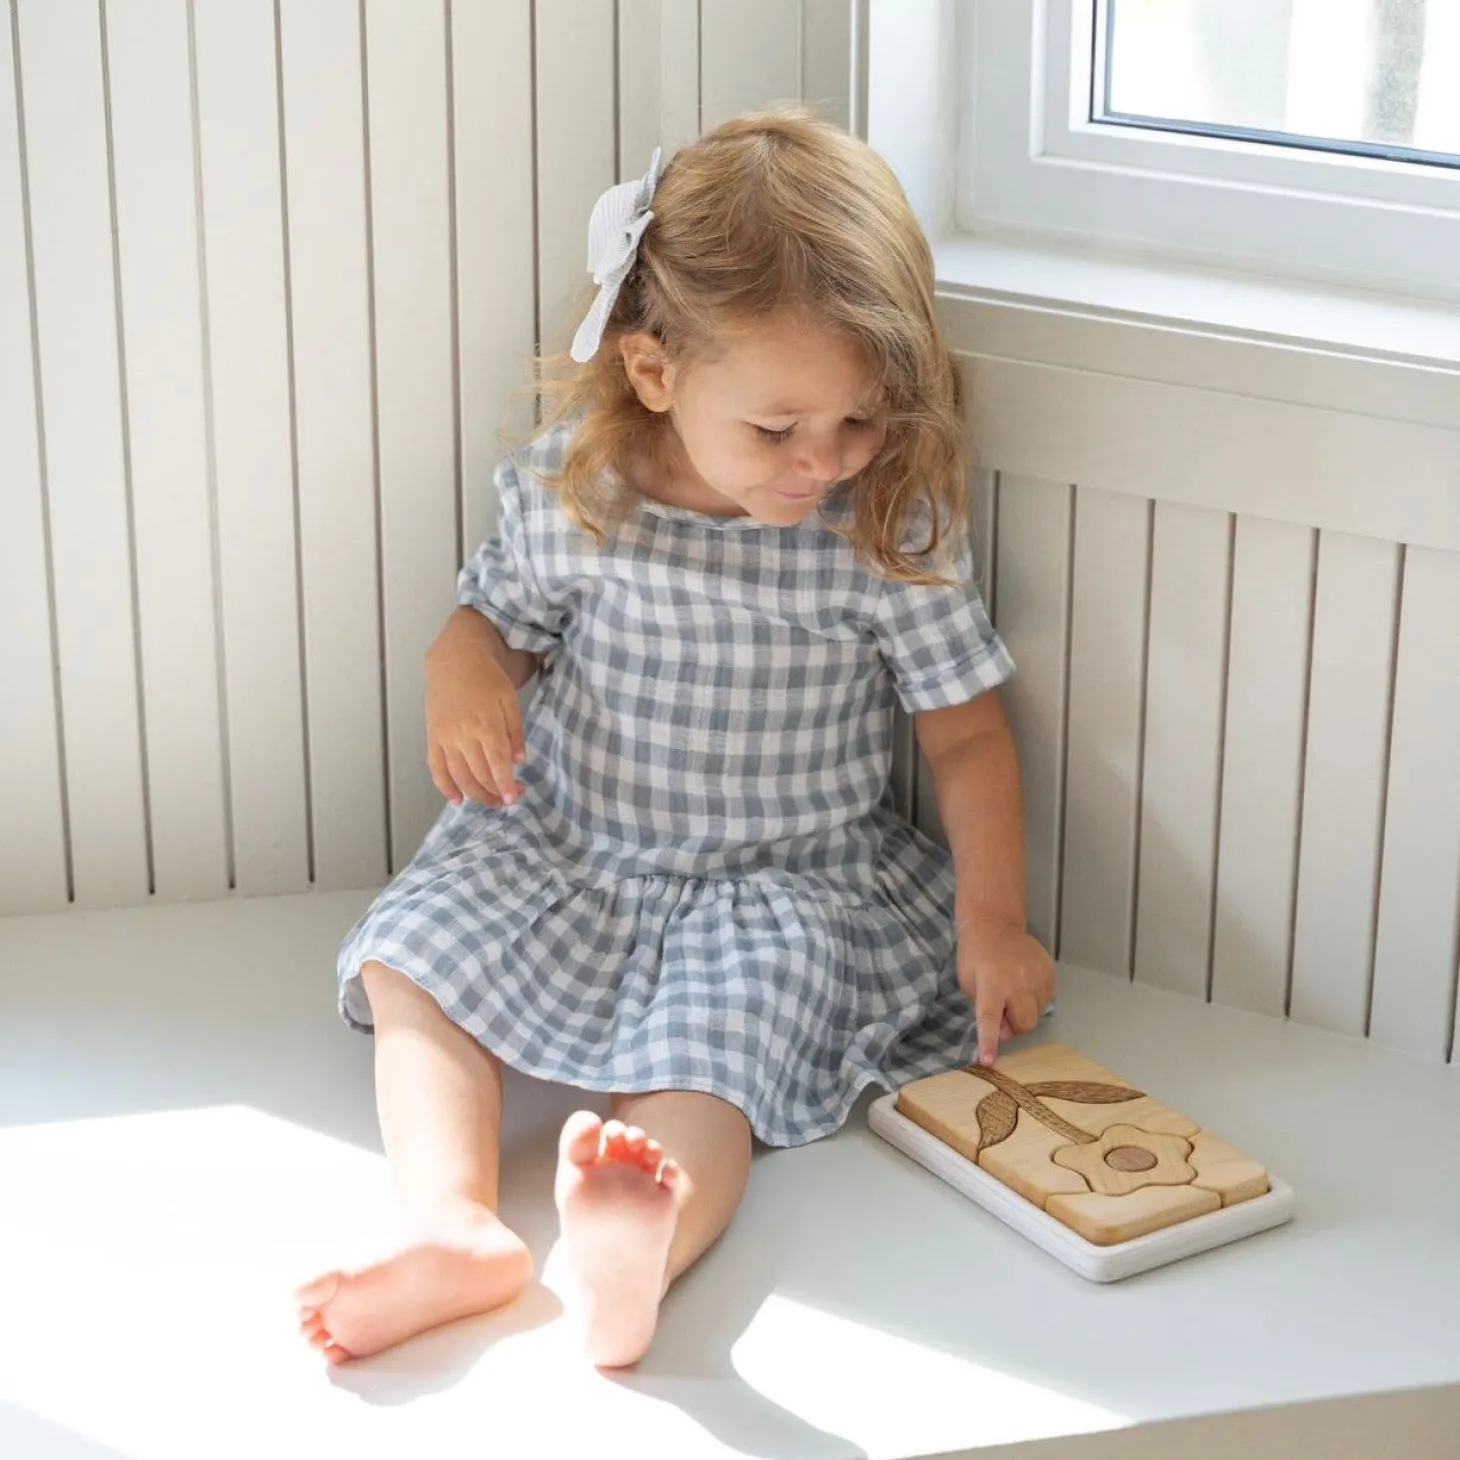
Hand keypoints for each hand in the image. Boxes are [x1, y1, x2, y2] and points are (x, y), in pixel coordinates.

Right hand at [425, 631, 526, 806]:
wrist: (454, 660)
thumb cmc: (487, 678)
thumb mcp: (509, 698)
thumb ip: (515, 731)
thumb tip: (520, 761)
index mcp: (486, 723)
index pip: (497, 762)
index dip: (505, 784)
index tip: (515, 798)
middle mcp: (463, 734)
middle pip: (479, 773)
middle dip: (495, 792)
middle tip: (509, 800)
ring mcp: (445, 737)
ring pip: (459, 776)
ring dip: (475, 794)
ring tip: (491, 802)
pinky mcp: (433, 737)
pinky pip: (436, 768)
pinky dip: (445, 787)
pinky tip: (457, 800)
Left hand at [956, 918, 1055, 1066]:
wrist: (995, 925)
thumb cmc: (976, 956)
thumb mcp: (968, 983)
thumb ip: (983, 1010)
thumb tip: (1006, 1033)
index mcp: (991, 985)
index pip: (990, 1020)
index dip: (989, 1042)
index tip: (989, 1061)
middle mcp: (1017, 981)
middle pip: (1025, 1024)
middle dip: (1014, 1026)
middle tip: (1003, 1010)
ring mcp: (1037, 976)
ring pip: (1038, 1014)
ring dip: (1024, 1011)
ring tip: (1012, 990)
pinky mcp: (1050, 972)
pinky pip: (1047, 999)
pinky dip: (1035, 999)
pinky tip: (1023, 983)